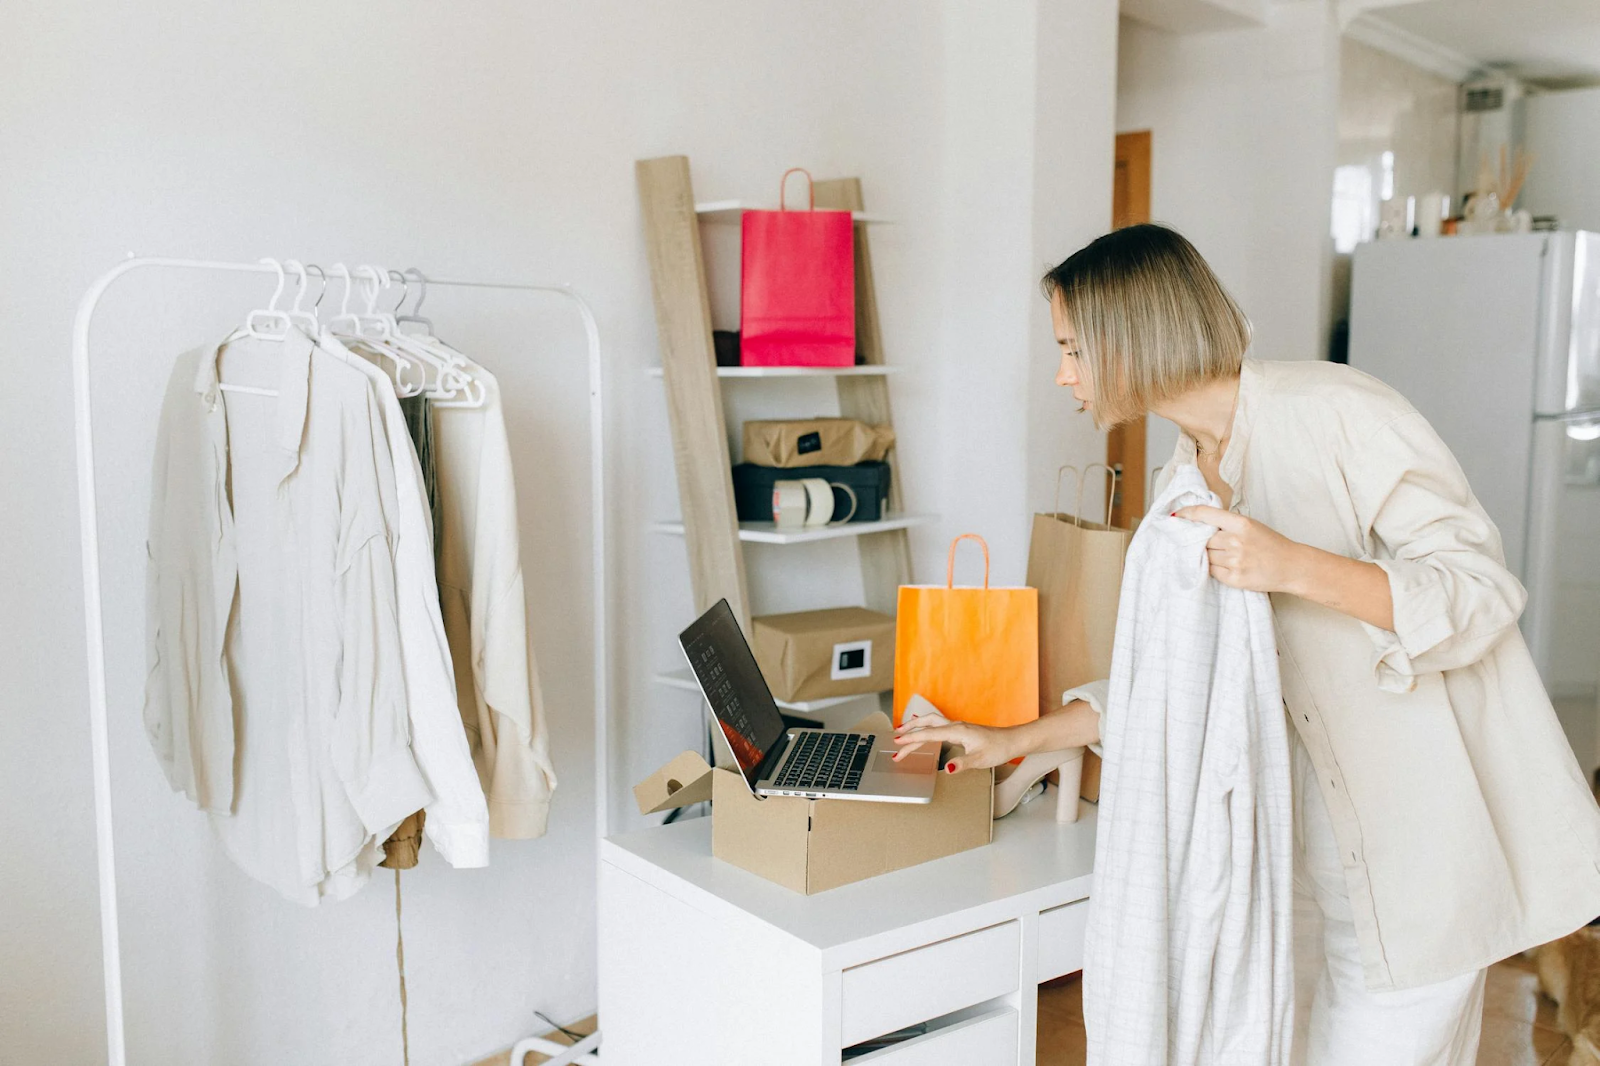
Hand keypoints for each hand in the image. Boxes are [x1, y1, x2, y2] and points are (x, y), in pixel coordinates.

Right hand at [892, 714, 1020, 772]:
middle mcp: (955, 726)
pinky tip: (923, 730)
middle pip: (926, 723)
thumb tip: (945, 768)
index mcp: (957, 731)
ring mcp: (957, 727)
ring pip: (931, 722)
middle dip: (909, 730)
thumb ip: (961, 764)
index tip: (897, 743)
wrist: (1011, 741)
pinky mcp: (960, 730)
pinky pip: (937, 726)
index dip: (911, 739)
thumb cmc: (998, 748)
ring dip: (916, 726)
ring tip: (902, 732)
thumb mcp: (980, 760)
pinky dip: (926, 727)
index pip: (928, 734)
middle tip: (895, 738)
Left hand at [1172, 505, 1306, 593]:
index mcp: (1240, 524)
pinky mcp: (1235, 579)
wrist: (1291, 566)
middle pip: (1202, 539)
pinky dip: (1214, 569)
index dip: (1187, 514)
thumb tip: (1197, 523)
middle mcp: (1236, 541)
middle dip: (1202, 541)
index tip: (1176, 515)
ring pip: (1205, 556)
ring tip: (1224, 556)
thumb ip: (1226, 524)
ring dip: (1208, 556)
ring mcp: (1235, 561)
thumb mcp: (1251, 526)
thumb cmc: (1270, 544)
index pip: (1205, 514)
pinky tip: (1226, 566)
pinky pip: (1212, 572)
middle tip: (1211, 543)